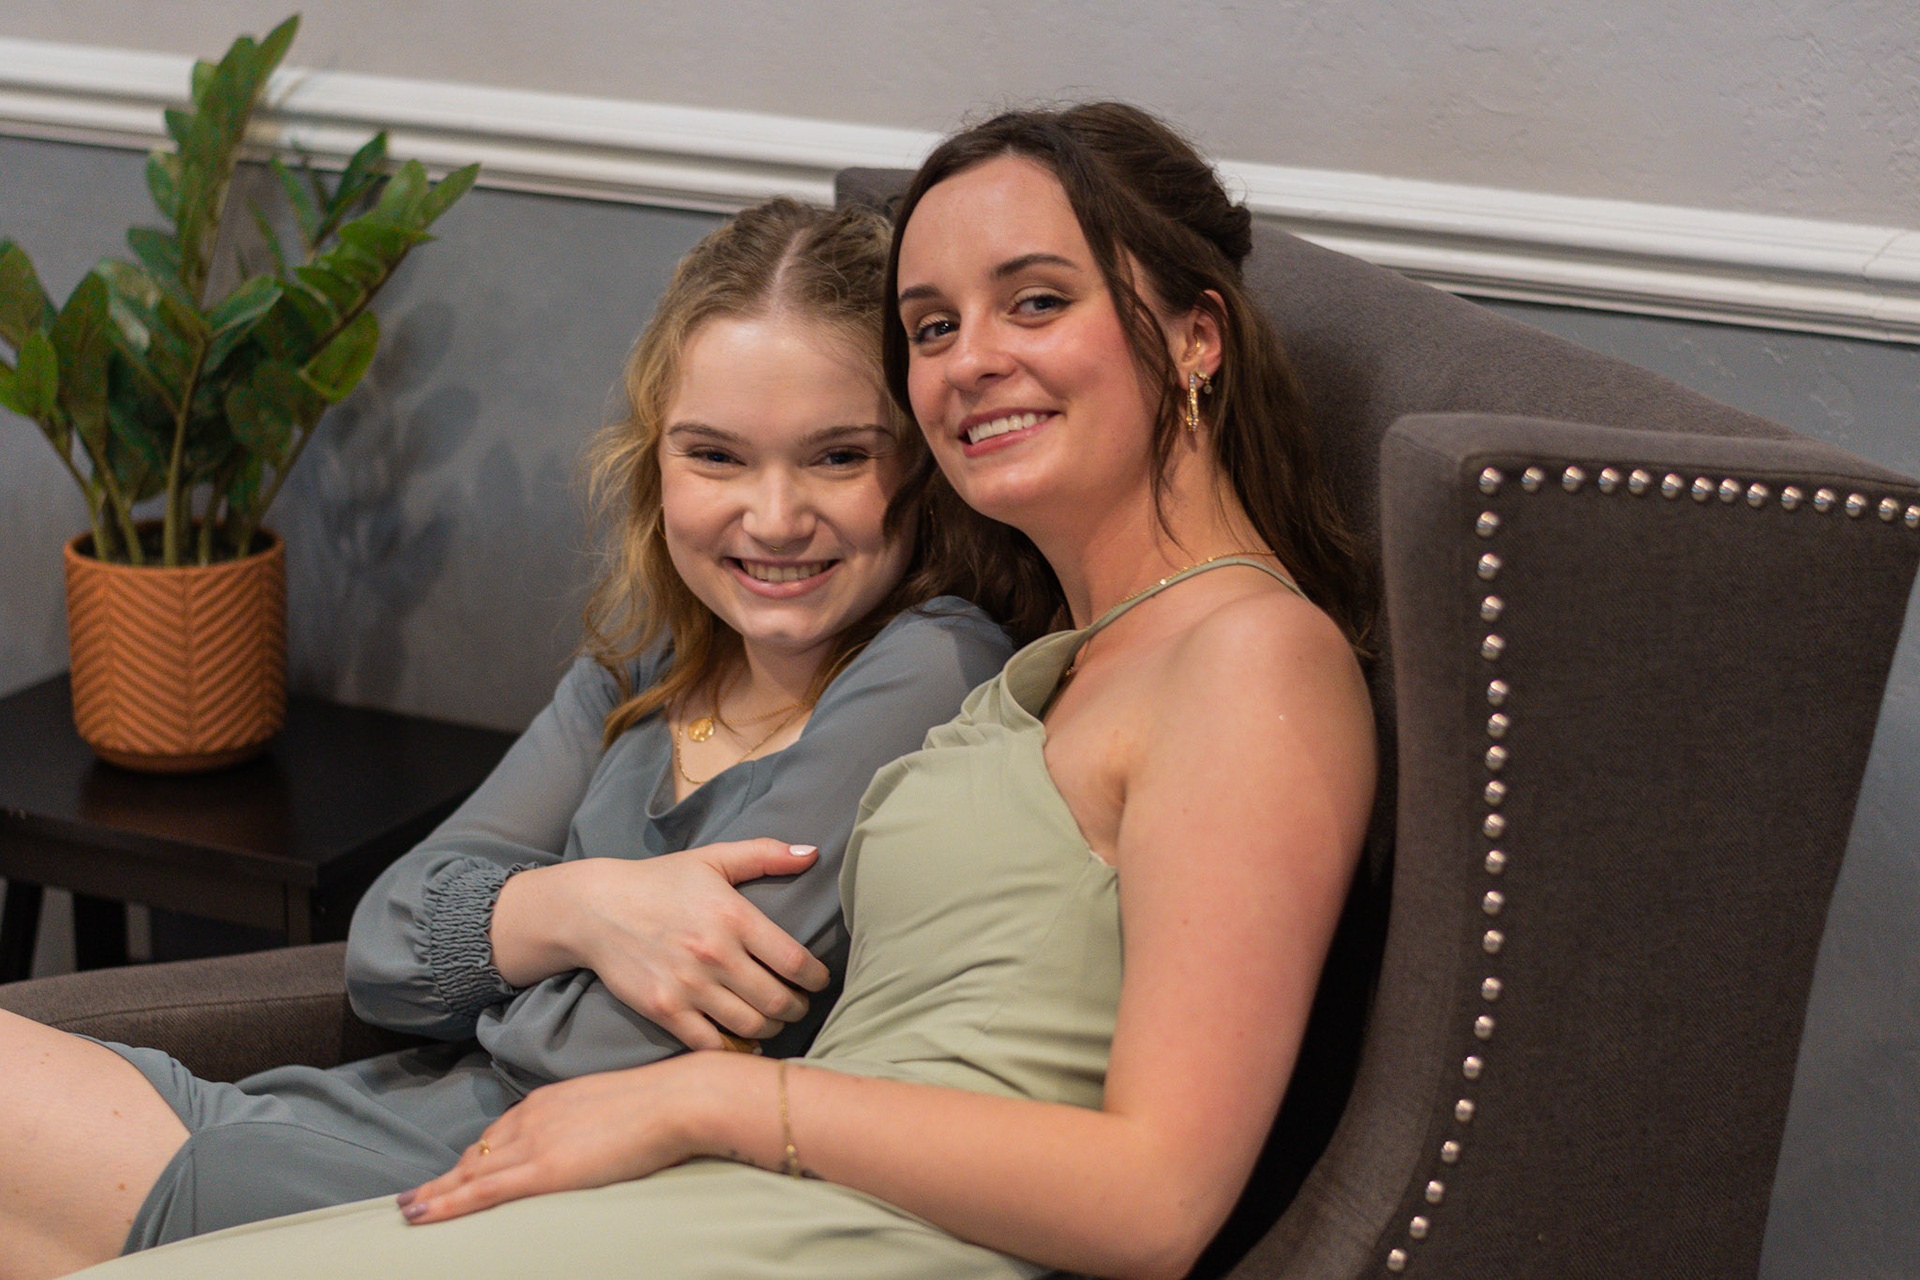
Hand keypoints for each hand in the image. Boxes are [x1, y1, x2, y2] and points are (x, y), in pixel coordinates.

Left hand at [397, 1053, 743, 1223]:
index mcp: (550, 1100)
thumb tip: (595, 1140)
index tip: (459, 1169)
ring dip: (436, 1192)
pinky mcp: (542, 1169)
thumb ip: (593, 1122)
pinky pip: (480, 1191)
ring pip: (469, 1172)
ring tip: (410, 1209)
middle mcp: (532, 1117)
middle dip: (448, 1175)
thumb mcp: (615, 1105)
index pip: (500, 1132)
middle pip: (478, 1152)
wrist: (678, 1099)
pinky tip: (420, 1213)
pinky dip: (445, 1202)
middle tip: (417, 1197)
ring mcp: (534, 1142)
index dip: (475, 1155)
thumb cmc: (664, 1103)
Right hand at [492, 840, 830, 1049]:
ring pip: (750, 1026)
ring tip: (773, 1020)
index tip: (818, 981)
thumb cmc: (660, 881)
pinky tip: (743, 1042)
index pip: (795, 961)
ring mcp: (688, 986)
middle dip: (797, 1008)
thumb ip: (765, 854)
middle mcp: (715, 954)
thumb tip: (814, 853)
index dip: (816, 978)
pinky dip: (734, 1050)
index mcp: (734, 916)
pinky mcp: (664, 1010)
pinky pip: (711, 1045)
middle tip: (798, 1005)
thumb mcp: (713, 859)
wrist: (596, 908)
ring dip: (771, 1028)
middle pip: (778, 1001)